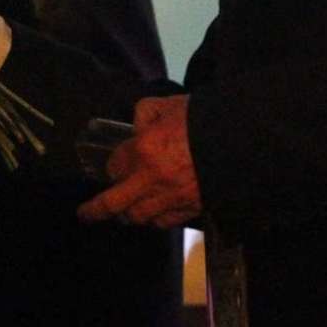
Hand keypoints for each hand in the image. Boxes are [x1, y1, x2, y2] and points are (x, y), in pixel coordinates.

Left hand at [76, 95, 199, 227]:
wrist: (241, 140)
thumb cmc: (201, 119)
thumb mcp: (167, 104)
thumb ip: (143, 113)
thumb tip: (135, 128)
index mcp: (145, 149)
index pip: (115, 166)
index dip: (113, 166)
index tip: (116, 165)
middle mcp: (153, 178)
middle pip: (115, 202)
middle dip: (96, 210)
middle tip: (85, 215)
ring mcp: (172, 196)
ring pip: (139, 216)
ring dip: (128, 215)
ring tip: (123, 213)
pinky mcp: (191, 207)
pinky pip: (164, 221)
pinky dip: (155, 219)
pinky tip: (153, 214)